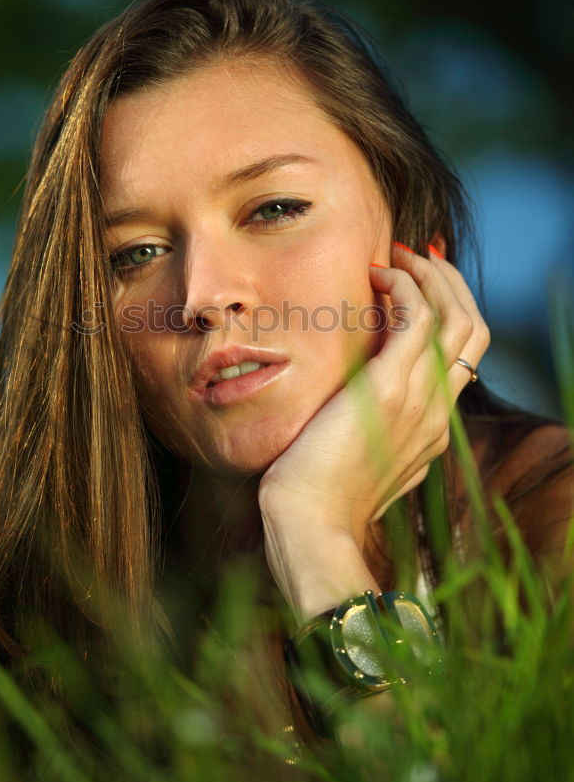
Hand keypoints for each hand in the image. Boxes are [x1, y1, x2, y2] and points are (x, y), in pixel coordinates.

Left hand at [258, 243, 489, 617]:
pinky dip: (405, 286)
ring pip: (457, 316)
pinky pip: (419, 317)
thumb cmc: (315, 498)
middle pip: (473, 329)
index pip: (462, 357)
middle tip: (415, 257)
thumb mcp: (353, 461)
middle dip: (450, 284)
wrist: (308, 525)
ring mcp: (421, 398)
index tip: (419, 284)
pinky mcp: (391, 386)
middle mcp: (437, 410)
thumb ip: (369, 431)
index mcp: (432, 428)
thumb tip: (354, 404)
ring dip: (430, 276)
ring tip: (395, 256)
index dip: (449, 312)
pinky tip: (376, 275)